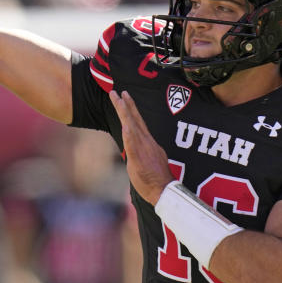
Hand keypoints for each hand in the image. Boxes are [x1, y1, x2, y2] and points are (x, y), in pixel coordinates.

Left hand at [110, 90, 173, 204]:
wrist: (164, 191)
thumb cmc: (156, 179)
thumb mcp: (148, 161)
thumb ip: (141, 152)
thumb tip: (137, 148)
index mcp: (148, 143)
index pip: (137, 122)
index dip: (131, 108)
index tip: (125, 96)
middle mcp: (146, 142)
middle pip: (134, 119)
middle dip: (125, 104)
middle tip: (117, 91)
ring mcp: (143, 150)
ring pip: (132, 127)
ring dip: (124, 112)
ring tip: (118, 99)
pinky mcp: (139, 160)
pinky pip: (133, 145)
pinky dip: (129, 135)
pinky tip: (125, 125)